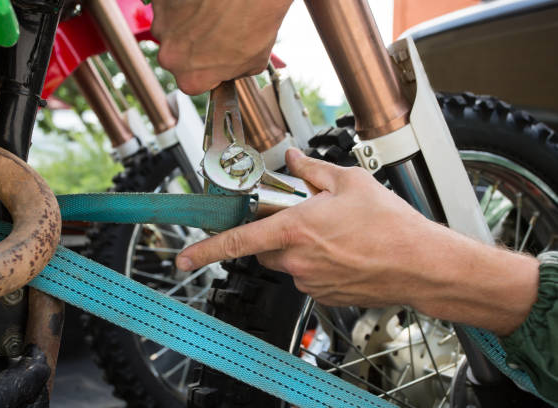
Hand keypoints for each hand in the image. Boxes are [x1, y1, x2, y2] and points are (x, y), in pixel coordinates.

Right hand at [150, 0, 291, 94]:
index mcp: (190, 80)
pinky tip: (203, 2)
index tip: (217, 58)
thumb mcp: (254, 63)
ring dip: (187, 24)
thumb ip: (234, 72)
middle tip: (216, 31)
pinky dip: (182, 4)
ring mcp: (162, 26)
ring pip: (172, 29)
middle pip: (178, 56)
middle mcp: (170, 57)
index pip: (193, 82)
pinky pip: (169, 6)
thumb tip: (233, 69)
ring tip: (211, 13)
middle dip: (194, 46)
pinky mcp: (160, 1)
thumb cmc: (254, 23)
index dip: (207, 70)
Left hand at [177, 149, 539, 334]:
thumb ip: (312, 170)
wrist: (419, 263)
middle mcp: (297, 259)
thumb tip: (292, 159)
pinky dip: (318, 263)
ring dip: (300, 247)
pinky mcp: (325, 294)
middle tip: (306, 217)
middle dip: (276, 231)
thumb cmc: (389, 225)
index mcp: (295, 229)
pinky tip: (345, 251)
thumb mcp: (350, 182)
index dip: (206, 250)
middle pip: (265, 246)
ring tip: (335, 235)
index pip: (238, 240)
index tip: (184, 259)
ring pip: (287, 261)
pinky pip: (308, 275)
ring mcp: (311, 280)